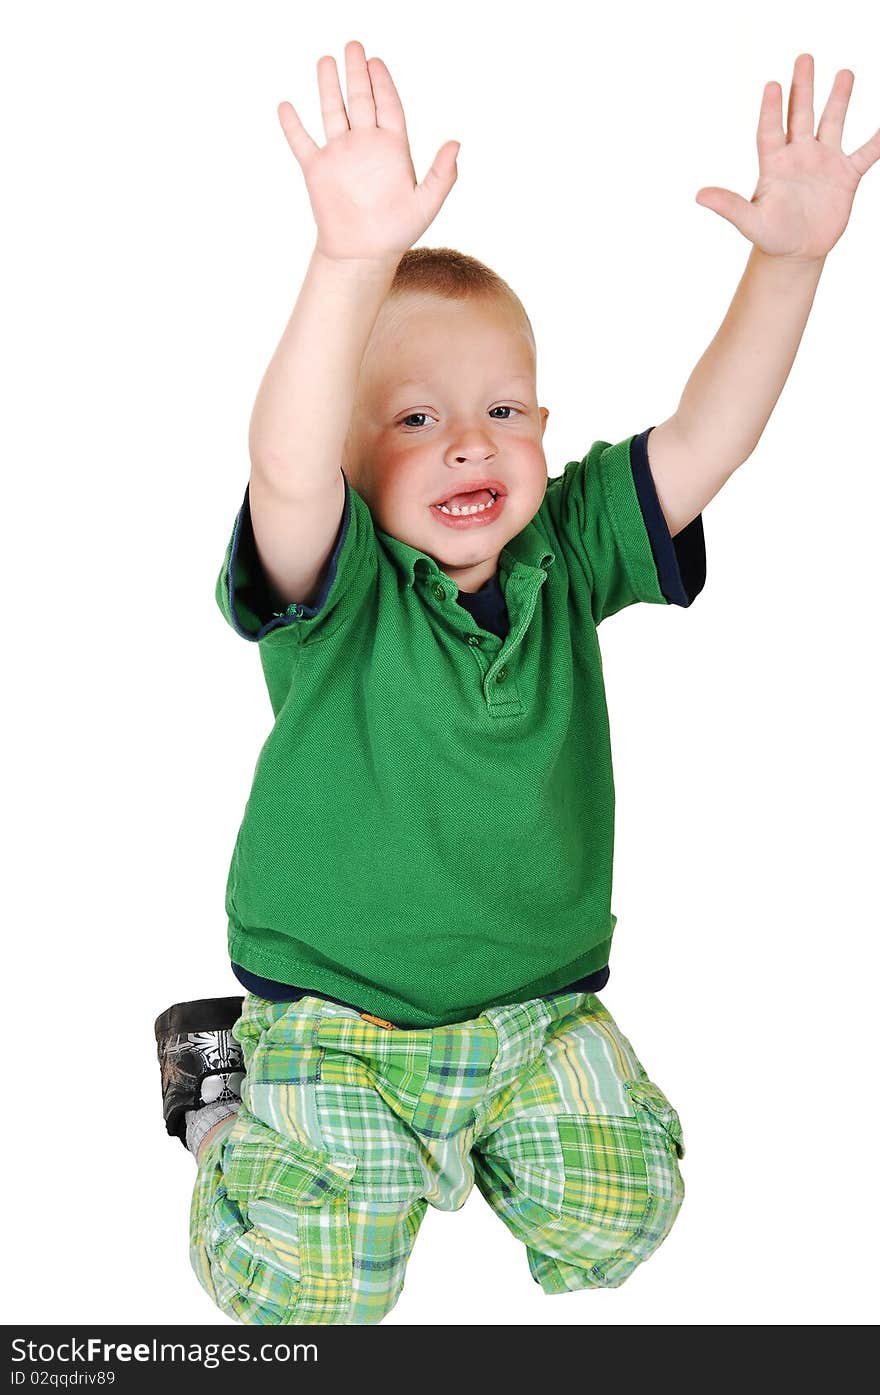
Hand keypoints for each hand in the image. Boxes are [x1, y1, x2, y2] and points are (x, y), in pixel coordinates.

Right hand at [277, 40, 459, 263]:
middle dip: (357, 73)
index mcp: (391, 148)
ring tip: (325, 60)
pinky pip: (302, 143)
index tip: (377, 62)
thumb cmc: (397, 233)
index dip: (383, 83)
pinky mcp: (318, 171)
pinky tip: (286, 107)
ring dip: (328, 87)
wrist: (363, 256)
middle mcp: (365, 145)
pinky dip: (293, 126)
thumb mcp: (426, 205)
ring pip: (332, 112)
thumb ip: (441, 175)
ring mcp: (340, 155)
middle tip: (354, 46)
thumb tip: (456, 143)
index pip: (388, 106)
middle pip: (360, 100)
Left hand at [695, 53, 879, 260]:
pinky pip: (865, 153)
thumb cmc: (771, 237)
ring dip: (839, 99)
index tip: (771, 85)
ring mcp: (824, 163)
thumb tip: (699, 196)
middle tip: (804, 58)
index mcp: (775, 165)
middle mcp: (799, 156)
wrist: (796, 253)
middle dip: (802, 87)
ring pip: (832, 123)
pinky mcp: (845, 176)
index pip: (770, 130)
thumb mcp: (750, 222)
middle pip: (800, 114)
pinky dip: (877, 140)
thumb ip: (729, 206)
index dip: (771, 109)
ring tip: (845, 73)